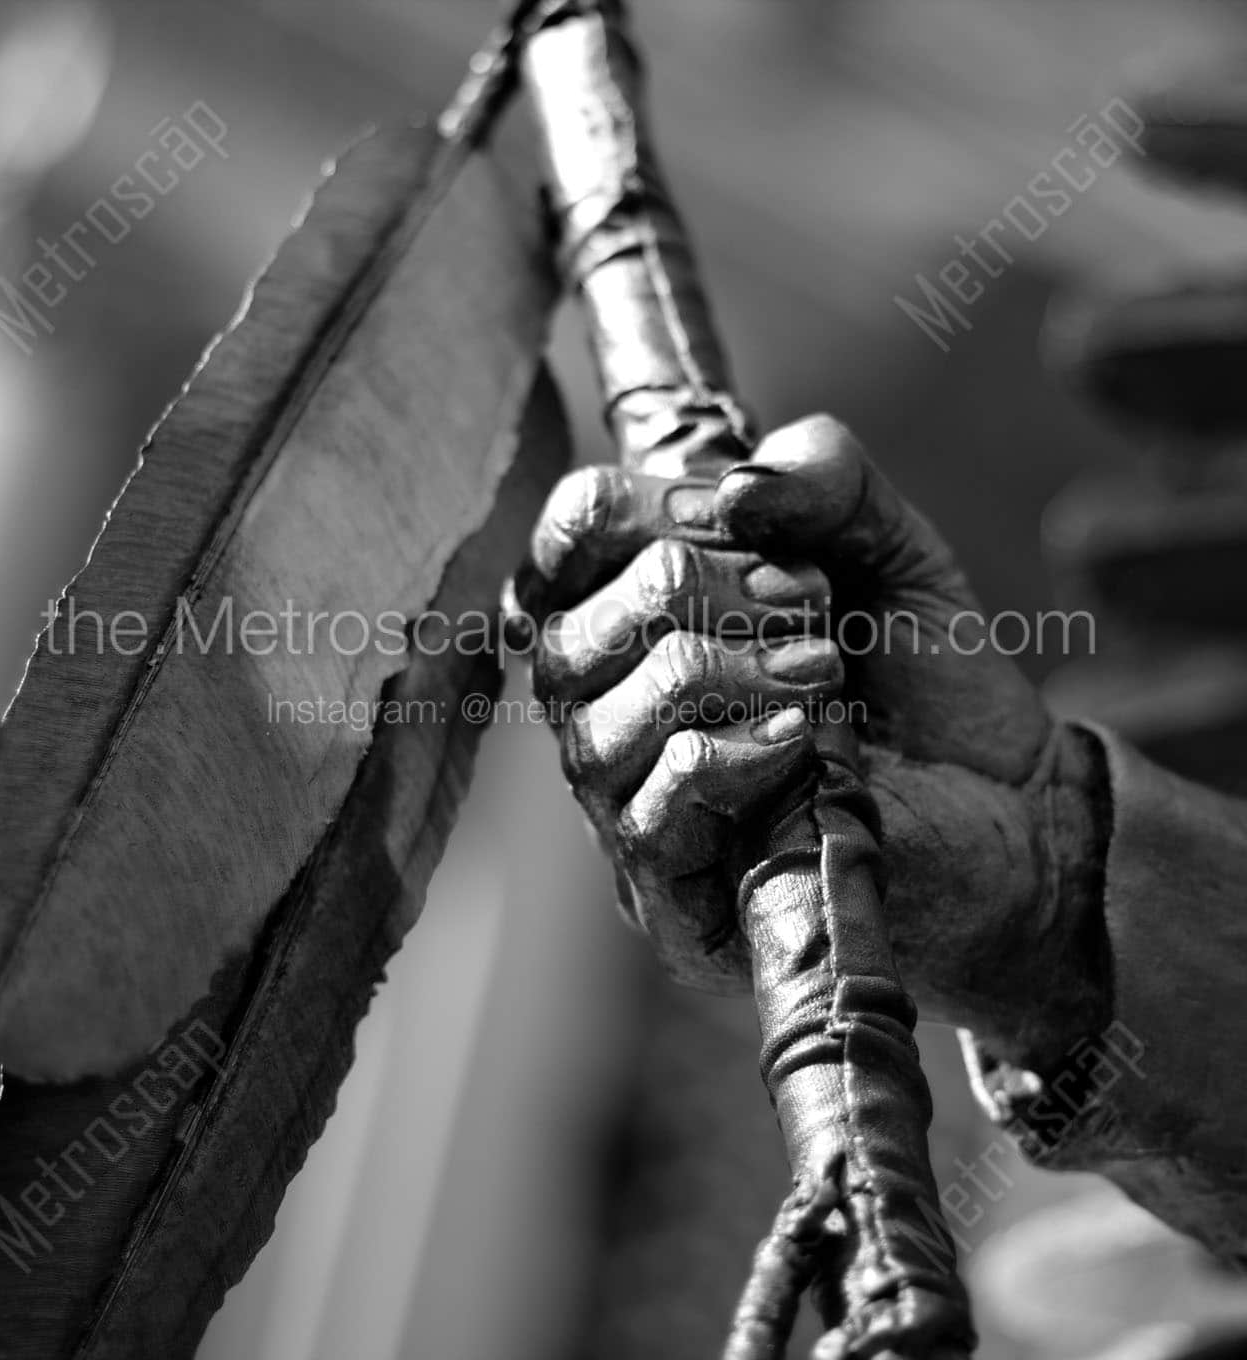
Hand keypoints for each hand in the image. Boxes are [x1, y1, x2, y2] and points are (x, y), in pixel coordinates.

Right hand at [518, 416, 1111, 1067]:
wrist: (1009, 808)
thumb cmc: (926, 681)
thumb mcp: (891, 545)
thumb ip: (823, 474)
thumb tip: (729, 490)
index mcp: (640, 612)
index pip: (567, 538)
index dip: (637, 511)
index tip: (735, 525)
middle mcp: (611, 706)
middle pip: (565, 636)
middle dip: (688, 594)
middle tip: (806, 607)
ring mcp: (630, 804)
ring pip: (591, 729)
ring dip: (714, 678)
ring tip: (820, 675)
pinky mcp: (670, 893)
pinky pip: (645, 814)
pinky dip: (724, 758)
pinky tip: (801, 741)